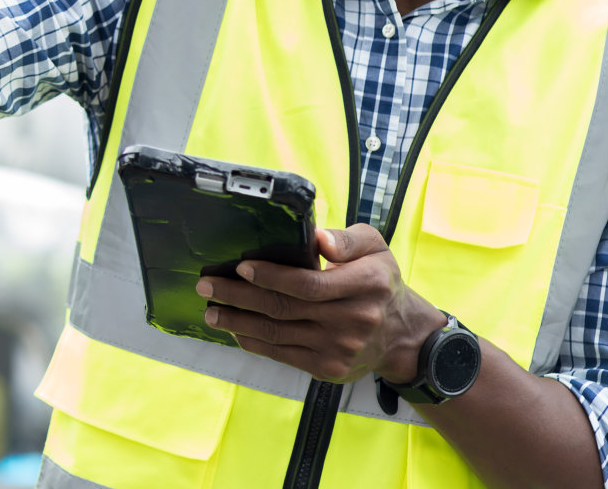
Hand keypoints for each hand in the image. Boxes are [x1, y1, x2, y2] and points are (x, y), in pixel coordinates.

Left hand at [195, 224, 444, 383]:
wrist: (401, 334)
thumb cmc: (379, 282)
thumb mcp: (375, 248)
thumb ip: (347, 239)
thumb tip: (317, 239)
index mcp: (365, 284)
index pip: (308, 283)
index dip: (270, 276)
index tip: (241, 266)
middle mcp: (353, 319)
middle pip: (284, 308)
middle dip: (239, 296)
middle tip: (207, 286)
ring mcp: (340, 348)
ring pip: (277, 333)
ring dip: (237, 322)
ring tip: (211, 311)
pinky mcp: (328, 368)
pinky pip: (282, 354)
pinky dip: (254, 342)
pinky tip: (235, 330)